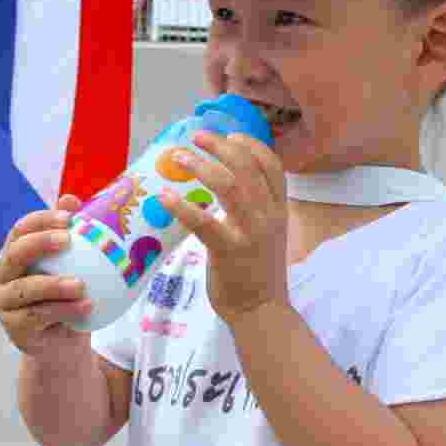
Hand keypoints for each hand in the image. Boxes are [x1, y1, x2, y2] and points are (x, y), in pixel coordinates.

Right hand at [0, 195, 92, 356]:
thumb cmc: (64, 295)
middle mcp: (2, 275)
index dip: (42, 220)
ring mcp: (4, 302)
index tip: (69, 217)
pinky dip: (64, 310)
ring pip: (26, 289)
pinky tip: (87, 306)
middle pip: (16, 254)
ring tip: (81, 284)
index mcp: (14, 253)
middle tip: (68, 240)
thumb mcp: (70, 265)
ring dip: (54, 285)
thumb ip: (69, 234)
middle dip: (40, 243)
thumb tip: (72, 199)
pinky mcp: (14, 327)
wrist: (62, 340)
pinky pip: (38, 316)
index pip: (20, 229)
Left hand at [159, 131, 289, 323]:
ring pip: (227, 186)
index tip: (230, 135)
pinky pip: (203, 222)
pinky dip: (182, 206)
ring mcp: (250, 232)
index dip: (250, 144)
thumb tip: (224, 179)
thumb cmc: (258, 270)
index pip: (272, 164)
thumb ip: (255, 207)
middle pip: (246, 167)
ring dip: (200, 166)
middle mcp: (269, 215)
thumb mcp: (267, 231)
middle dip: (220, 146)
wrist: (261, 311)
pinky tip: (165, 197)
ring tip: (177, 157)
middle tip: (196, 137)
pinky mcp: (228, 251)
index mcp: (280, 209)